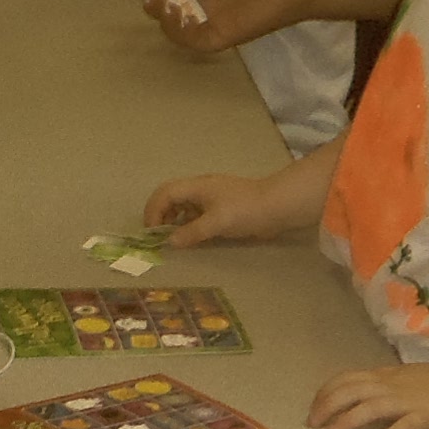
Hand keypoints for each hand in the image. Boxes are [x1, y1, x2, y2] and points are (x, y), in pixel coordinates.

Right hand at [139, 170, 284, 247]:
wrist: (276, 206)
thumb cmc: (245, 210)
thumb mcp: (216, 223)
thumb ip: (191, 233)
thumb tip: (170, 242)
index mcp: (196, 186)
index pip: (164, 193)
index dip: (153, 211)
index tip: (152, 232)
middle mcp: (200, 188)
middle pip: (171, 196)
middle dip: (160, 215)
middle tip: (159, 236)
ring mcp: (211, 197)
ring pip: (183, 205)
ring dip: (174, 220)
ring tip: (174, 239)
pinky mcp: (221, 206)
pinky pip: (197, 212)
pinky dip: (188, 223)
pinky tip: (192, 236)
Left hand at [308, 360, 428, 428]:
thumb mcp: (402, 379)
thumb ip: (382, 388)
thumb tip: (359, 400)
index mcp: (384, 378)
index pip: (347, 379)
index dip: (326, 392)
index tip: (314, 408)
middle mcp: (390, 387)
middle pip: (351, 391)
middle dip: (327, 406)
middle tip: (313, 425)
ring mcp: (407, 402)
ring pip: (371, 407)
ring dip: (348, 420)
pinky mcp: (425, 417)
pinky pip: (405, 426)